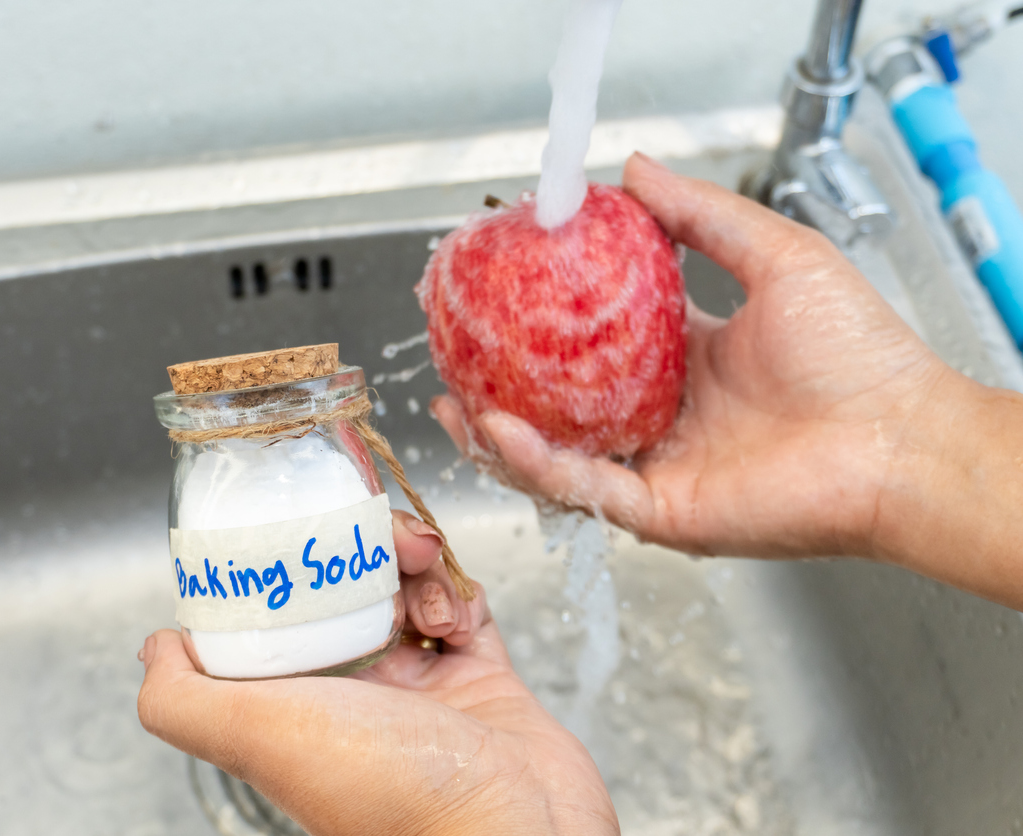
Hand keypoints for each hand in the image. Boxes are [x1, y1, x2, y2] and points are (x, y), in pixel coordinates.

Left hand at [137, 511, 616, 835]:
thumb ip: (182, 701)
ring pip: (408, 591)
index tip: (305, 530)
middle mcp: (357, 699)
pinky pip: (468, 610)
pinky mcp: (484, 683)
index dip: (289, 564)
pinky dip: (461, 591)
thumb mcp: (259, 735)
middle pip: (348, 592)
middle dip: (365, 549)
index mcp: (298, 710)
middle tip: (385, 535)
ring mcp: (422, 691)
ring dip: (416, 562)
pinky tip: (456, 608)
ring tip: (423, 564)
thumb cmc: (393, 798)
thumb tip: (156, 648)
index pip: (279, 615)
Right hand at [432, 152, 962, 561]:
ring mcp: (658, 462)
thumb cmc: (858, 353)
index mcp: (688, 359)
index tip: (501, 285)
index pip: (597, 337)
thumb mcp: (774, 255)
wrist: (898, 439)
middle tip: (455, 352)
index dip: (545, 316)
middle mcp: (665, 413)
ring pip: (557, 454)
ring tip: (453, 399)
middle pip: (562, 401)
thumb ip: (701, 215)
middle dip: (502, 383)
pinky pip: (583, 487)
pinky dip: (536, 463)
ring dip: (499, 432)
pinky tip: (499, 428)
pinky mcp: (660, 509)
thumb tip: (633, 169)